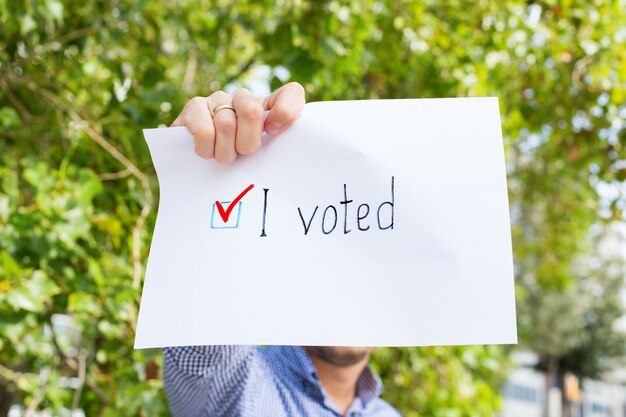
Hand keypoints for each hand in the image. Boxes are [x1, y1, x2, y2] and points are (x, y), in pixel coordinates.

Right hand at [172, 82, 305, 162]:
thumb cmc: (237, 162)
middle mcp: (244, 97)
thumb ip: (278, 147)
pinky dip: (206, 149)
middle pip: (252, 111)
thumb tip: (277, 133)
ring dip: (225, 152)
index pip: (291, 93)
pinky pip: (204, 131)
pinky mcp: (194, 106)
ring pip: (226, 125)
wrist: (196, 166)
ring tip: (222, 156)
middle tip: (241, 154)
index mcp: (268, 108)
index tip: (273, 132)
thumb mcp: (262, 157)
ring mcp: (219, 99)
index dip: (286, 111)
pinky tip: (206, 151)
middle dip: (246, 143)